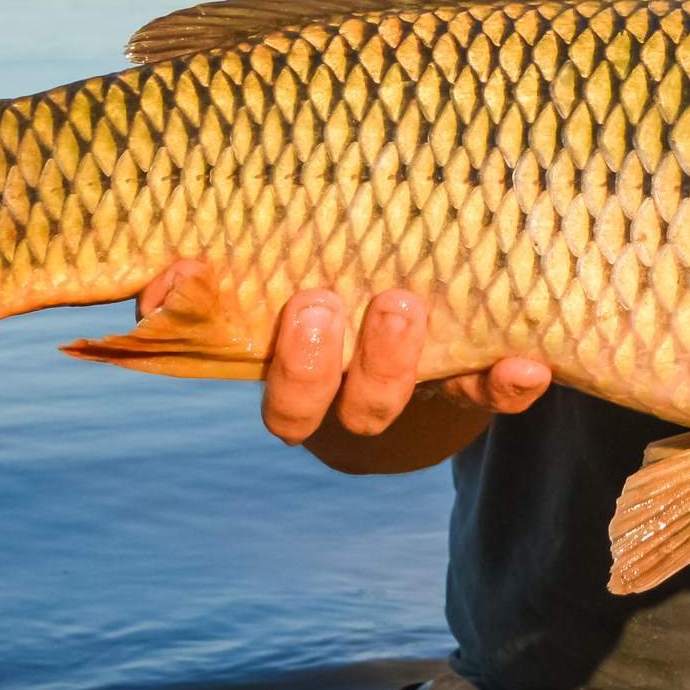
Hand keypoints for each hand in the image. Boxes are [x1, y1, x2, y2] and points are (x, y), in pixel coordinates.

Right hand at [130, 281, 549, 444]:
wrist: (416, 306)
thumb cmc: (324, 280)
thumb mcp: (262, 280)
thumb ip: (206, 285)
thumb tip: (163, 283)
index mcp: (313, 380)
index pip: (290, 407)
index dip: (288, 374)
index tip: (292, 310)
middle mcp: (367, 394)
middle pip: (354, 409)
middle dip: (335, 366)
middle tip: (323, 305)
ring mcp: (427, 387)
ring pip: (416, 397)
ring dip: (401, 360)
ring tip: (398, 303)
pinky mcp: (484, 377)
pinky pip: (498, 393)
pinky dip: (511, 383)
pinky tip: (525, 360)